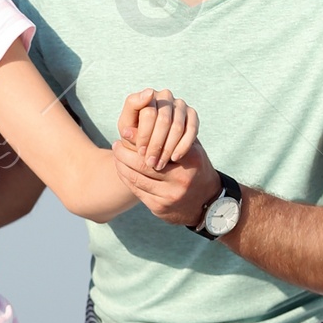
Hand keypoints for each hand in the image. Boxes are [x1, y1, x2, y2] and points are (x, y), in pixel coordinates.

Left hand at [113, 89, 222, 228]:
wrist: (207, 202)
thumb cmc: (195, 166)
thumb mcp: (191, 148)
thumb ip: (173, 134)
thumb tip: (145, 114)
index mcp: (191, 159)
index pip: (158, 144)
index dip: (138, 137)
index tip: (124, 130)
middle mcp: (181, 179)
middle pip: (143, 163)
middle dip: (124, 153)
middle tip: (115, 144)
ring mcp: (170, 196)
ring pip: (136, 178)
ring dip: (121, 165)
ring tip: (116, 154)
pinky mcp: (160, 208)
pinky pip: (136, 190)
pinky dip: (125, 177)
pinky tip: (121, 168)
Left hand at [117, 88, 198, 172]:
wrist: (155, 140)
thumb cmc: (137, 135)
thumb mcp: (128, 133)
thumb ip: (128, 130)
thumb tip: (126, 131)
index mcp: (146, 96)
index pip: (148, 113)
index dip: (144, 135)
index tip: (141, 152)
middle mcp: (164, 96)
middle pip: (164, 121)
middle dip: (156, 145)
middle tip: (151, 163)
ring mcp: (180, 104)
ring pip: (177, 127)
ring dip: (168, 148)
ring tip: (160, 164)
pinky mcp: (192, 114)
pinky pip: (191, 130)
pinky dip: (183, 146)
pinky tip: (175, 157)